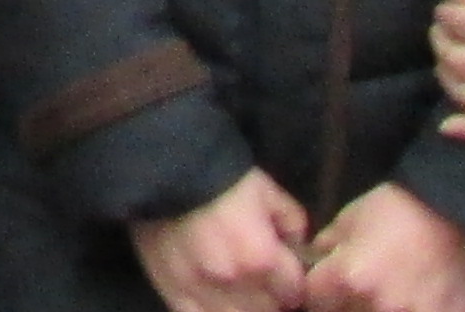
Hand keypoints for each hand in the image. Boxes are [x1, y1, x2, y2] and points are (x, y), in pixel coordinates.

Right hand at [130, 166, 309, 311]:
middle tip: (259, 280)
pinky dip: (209, 311)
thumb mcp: (267, 190)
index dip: (291, 282)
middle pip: (266, 309)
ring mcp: (201, 290)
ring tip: (236, 290)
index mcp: (262, 258)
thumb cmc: (222, 177)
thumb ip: (291, 221)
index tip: (285, 275)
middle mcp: (235, 282)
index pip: (293, 292)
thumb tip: (297, 244)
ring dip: (241, 306)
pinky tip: (213, 299)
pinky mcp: (173, 291)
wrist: (167, 167)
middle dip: (268, 296)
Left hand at [298, 183, 464, 311]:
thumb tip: (316, 260)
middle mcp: (377, 306)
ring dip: (376, 307)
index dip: (319, 289)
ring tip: (388, 289)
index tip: (327, 283)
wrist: (457, 210)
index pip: (315, 299)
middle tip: (360, 284)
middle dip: (346, 301)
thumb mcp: (350, 217)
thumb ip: (327, 245)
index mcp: (349, 278)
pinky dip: (410, 309)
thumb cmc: (397, 208)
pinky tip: (414, 296)